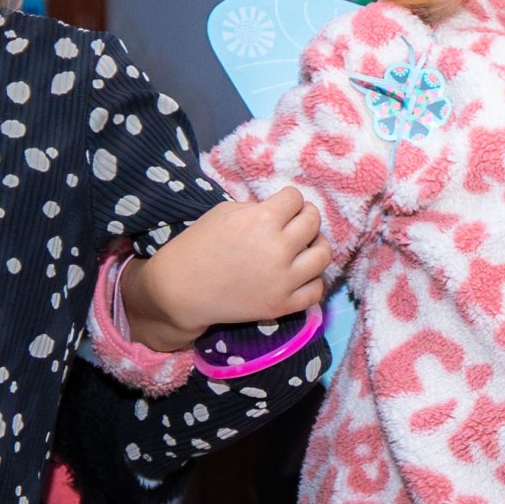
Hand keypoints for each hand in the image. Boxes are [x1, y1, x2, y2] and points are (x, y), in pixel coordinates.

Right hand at [123, 186, 328, 349]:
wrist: (181, 290)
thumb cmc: (198, 245)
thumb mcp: (224, 212)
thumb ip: (258, 208)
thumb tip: (284, 212)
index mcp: (262, 220)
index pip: (296, 198)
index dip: (287, 199)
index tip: (280, 206)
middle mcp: (278, 248)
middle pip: (313, 221)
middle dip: (305, 216)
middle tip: (293, 222)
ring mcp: (283, 280)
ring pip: (323, 255)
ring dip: (315, 245)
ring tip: (303, 247)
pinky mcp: (282, 305)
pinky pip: (316, 290)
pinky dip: (312, 279)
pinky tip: (300, 274)